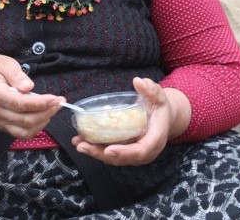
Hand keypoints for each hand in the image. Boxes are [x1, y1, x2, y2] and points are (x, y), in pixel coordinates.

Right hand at [0, 53, 62, 139]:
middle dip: (45, 113)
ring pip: (24, 131)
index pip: (20, 104)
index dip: (40, 103)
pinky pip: (21, 133)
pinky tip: (43, 116)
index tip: (56, 99)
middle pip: (24, 120)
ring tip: (52, 109)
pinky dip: (35, 128)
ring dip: (42, 122)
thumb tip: (28, 87)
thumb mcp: (6, 64)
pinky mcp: (2, 125)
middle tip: (59, 103)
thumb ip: (17, 75)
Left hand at [71, 77, 190, 165]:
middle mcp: (145, 152)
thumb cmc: (159, 107)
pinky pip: (111, 154)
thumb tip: (138, 81)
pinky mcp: (125, 152)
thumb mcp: (158, 96)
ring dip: (95, 152)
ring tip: (78, 143)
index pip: (140, 151)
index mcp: (155, 140)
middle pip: (122, 158)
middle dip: (101, 154)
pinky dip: (96, 149)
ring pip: (114, 158)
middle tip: (83, 146)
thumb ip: (151, 89)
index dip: (124, 152)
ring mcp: (134, 154)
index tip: (108, 150)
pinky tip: (82, 141)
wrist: (161, 118)